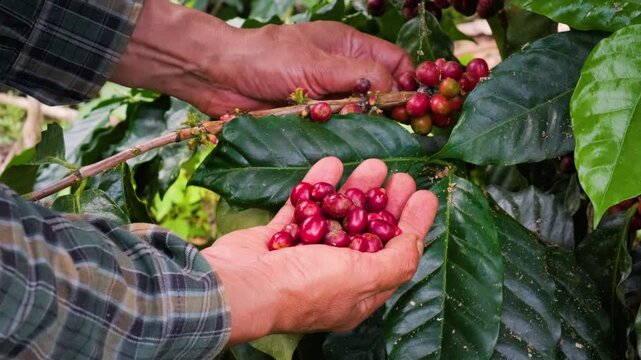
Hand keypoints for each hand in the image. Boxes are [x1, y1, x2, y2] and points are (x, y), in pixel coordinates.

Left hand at [110, 0, 413, 115]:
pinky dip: (341, 135)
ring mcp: (328, 97)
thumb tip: (396, 91)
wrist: (219, 77)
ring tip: (361, 131)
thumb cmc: (267, 59)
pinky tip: (339, 138)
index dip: (409, 82)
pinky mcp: (312, 119)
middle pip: (382, 92)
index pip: (395, 62)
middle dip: (389, 109)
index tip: (416, 106)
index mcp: (350, 47)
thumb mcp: (318, 63)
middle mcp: (343, 72)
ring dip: (363, 124)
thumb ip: (360, 74)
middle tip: (396, 128)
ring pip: (361, 115)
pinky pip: (337, 130)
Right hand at [200, 157, 437, 344]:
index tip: (425, 195)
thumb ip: (394, 261)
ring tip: (373, 163)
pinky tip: (330, 164)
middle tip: (400, 176)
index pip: (395, 255)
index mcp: (358, 292)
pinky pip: (302, 208)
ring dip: (355, 191)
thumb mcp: (362, 278)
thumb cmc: (305, 288)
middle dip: (386, 204)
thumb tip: (414, 241)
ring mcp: (303, 256)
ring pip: (336, 217)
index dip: (413, 225)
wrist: (240, 287)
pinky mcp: (278, 239)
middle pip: (367, 233)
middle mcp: (332, 275)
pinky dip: (316, 187)